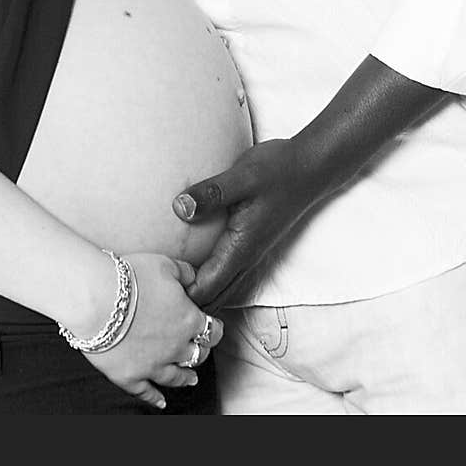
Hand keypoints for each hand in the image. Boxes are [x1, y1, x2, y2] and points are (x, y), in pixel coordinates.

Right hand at [84, 253, 223, 409]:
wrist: (97, 299)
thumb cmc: (131, 277)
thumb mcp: (164, 264)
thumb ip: (185, 272)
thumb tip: (194, 278)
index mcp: (188, 320)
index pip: (212, 331)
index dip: (214, 328)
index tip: (214, 327)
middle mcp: (175, 348)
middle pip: (197, 355)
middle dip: (201, 351)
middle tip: (200, 348)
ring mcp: (153, 366)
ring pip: (177, 377)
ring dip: (186, 378)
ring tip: (191, 379)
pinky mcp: (130, 377)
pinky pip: (147, 392)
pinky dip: (155, 398)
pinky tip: (160, 402)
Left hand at [172, 139, 318, 307]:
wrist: (309, 167)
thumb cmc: (277, 170)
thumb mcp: (241, 177)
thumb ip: (210, 194)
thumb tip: (178, 208)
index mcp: (240, 249)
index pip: (207, 290)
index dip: (180, 293)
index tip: (155, 284)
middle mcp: (245, 258)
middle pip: (213, 296)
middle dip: (186, 298)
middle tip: (156, 283)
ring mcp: (249, 252)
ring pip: (221, 287)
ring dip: (197, 289)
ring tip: (168, 276)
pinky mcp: (250, 242)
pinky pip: (226, 271)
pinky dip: (208, 275)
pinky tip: (190, 258)